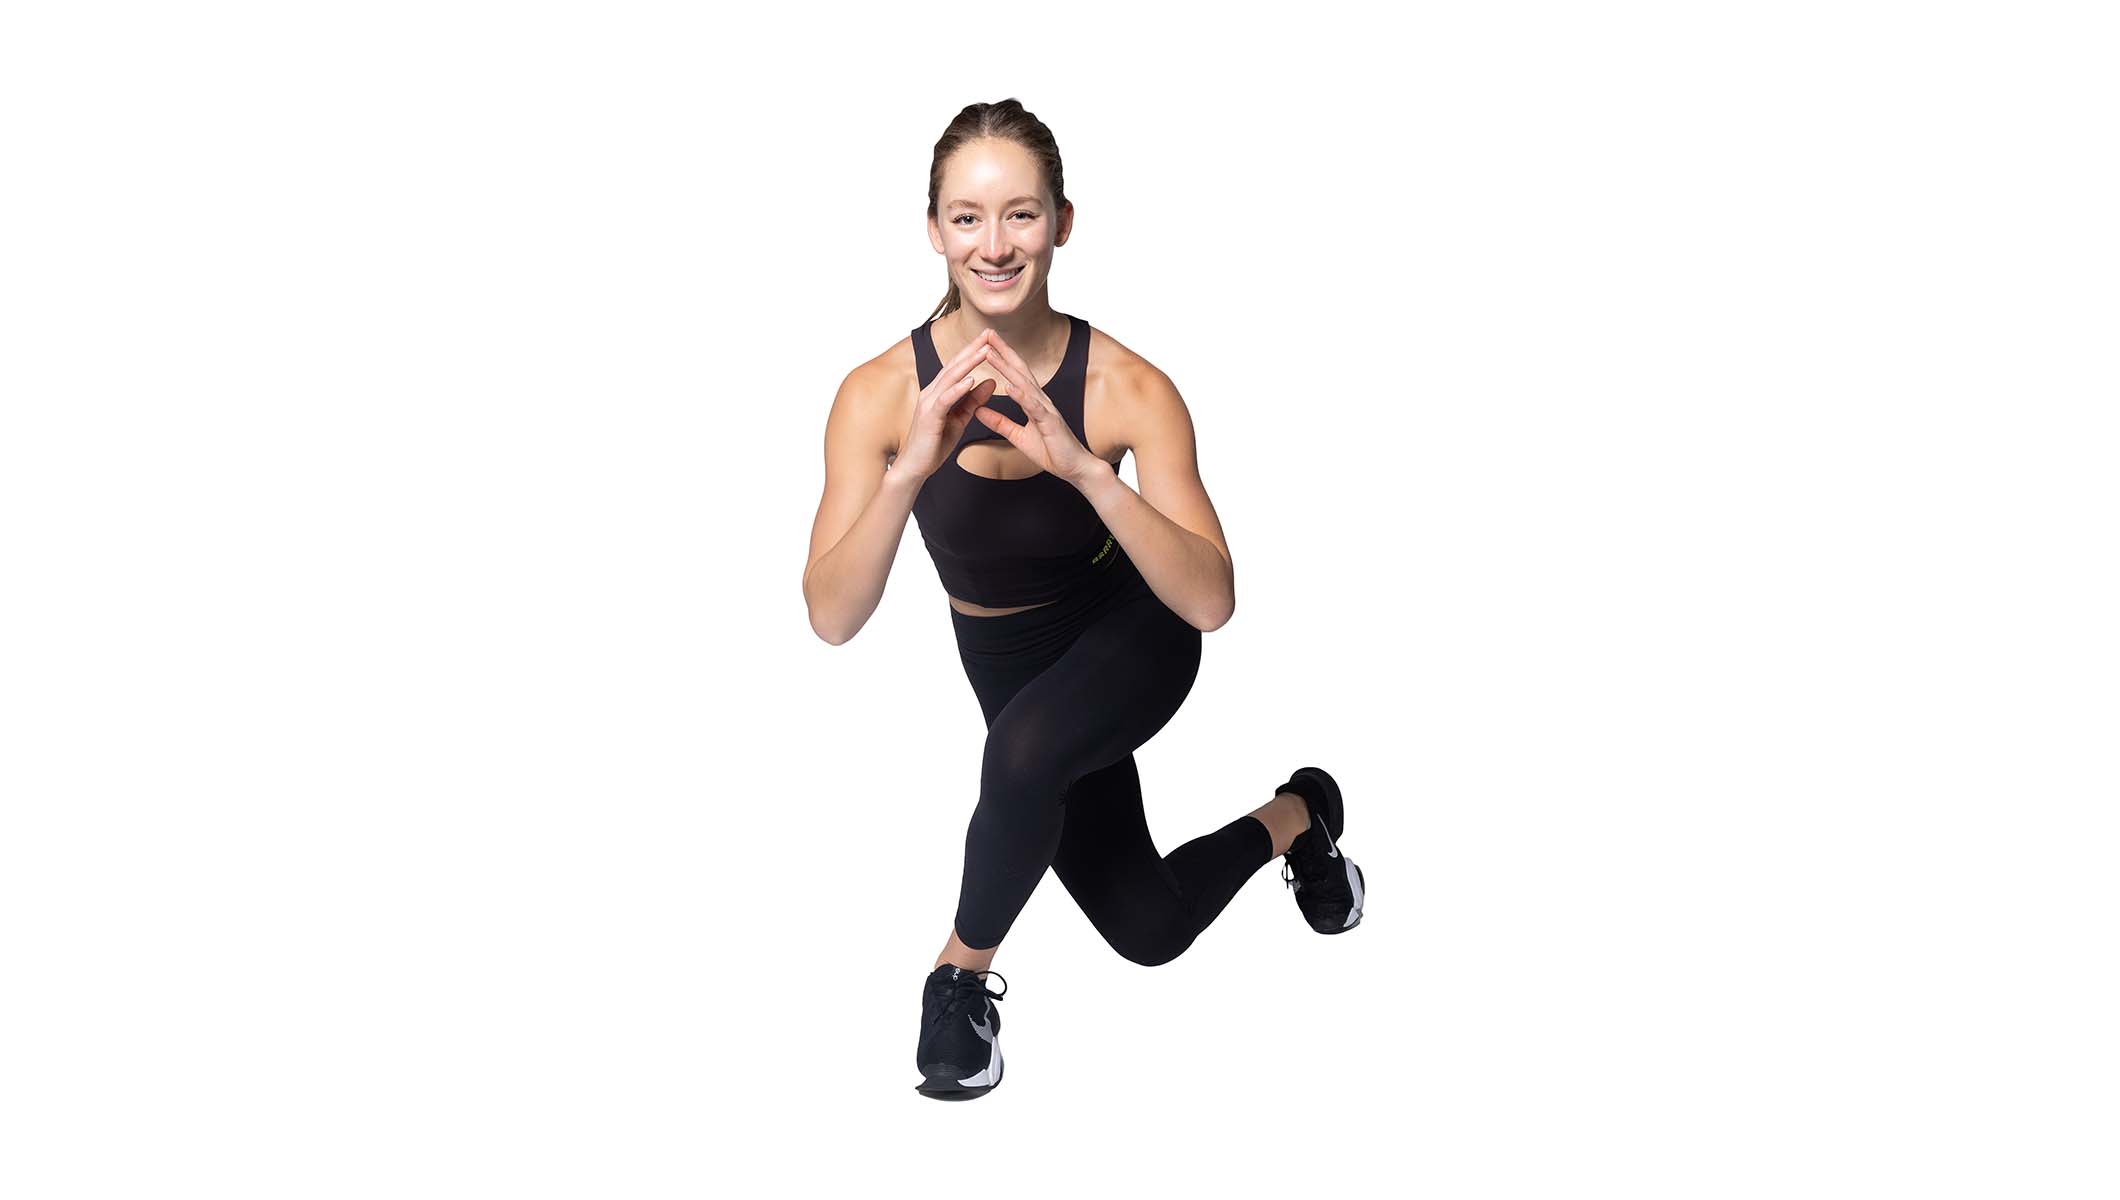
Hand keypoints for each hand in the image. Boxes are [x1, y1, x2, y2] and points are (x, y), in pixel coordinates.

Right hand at [893, 329, 998, 480]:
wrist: (914, 467)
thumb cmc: (934, 445)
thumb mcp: (960, 420)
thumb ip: (973, 401)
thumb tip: (991, 382)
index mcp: (938, 393)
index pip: (957, 367)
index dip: (972, 352)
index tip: (989, 339)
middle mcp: (931, 393)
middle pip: (954, 366)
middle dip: (971, 349)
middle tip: (988, 334)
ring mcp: (929, 404)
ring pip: (950, 378)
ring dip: (968, 363)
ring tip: (985, 351)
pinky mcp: (929, 417)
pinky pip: (945, 400)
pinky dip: (957, 388)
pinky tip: (970, 380)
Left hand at [975, 330, 1107, 488]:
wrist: (1075, 468)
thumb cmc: (1051, 451)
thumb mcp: (1018, 436)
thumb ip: (999, 422)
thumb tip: (978, 411)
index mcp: (1033, 402)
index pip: (1015, 374)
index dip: (1001, 357)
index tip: (985, 343)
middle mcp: (1040, 400)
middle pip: (1019, 370)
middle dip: (1003, 351)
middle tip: (987, 333)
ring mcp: (1046, 409)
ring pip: (1024, 383)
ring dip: (1006, 367)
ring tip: (990, 353)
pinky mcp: (1050, 423)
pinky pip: (1034, 407)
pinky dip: (1021, 396)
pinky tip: (1009, 386)